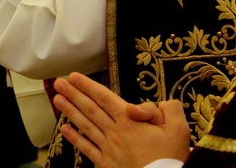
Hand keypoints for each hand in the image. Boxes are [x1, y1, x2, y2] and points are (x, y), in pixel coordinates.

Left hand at [52, 72, 190, 166]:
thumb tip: (150, 103)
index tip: (74, 76)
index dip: (88, 86)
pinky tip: (64, 129)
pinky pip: (87, 148)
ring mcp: (109, 148)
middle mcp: (115, 132)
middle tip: (58, 83)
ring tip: (57, 99)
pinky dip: (74, 138)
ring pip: (85, 125)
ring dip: (70, 111)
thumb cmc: (172, 157)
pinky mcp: (106, 164)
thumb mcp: (178, 128)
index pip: (104, 97)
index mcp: (130, 121)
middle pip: (90, 109)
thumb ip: (167, 108)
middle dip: (73, 94)